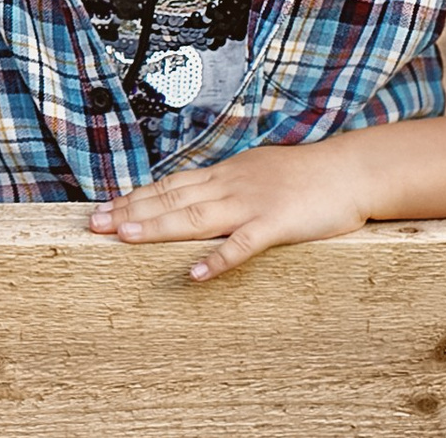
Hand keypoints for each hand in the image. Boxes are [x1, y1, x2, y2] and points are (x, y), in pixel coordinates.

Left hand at [87, 141, 370, 280]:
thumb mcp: (257, 173)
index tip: (104, 208)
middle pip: (171, 199)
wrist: (351, 170)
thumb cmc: (306, 176)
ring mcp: (251, 204)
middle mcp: (229, 185)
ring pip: (196, 217)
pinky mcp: (277, 224)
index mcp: (224, 174)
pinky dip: (218, 259)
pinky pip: (243, 244)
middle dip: (131, 211)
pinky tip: (195, 274)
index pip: (170, 185)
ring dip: (158, 227)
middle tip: (94, 223)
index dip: (135, 197)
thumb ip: (227, 185)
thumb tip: (196, 195)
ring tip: (125, 237)